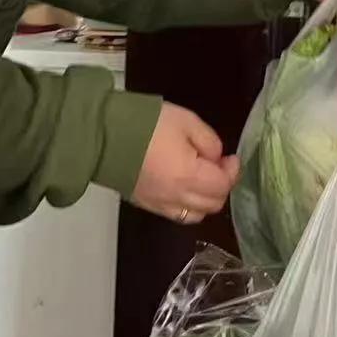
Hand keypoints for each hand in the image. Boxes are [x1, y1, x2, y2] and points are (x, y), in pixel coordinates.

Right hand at [131, 103, 239, 224]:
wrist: (104, 135)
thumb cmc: (148, 124)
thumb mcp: (187, 121)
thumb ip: (209, 141)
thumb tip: (216, 158)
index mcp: (189, 177)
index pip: (222, 186)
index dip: (232, 172)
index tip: (230, 157)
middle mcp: (177, 198)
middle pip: (213, 205)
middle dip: (222, 186)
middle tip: (218, 166)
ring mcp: (160, 205)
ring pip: (196, 216)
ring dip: (206, 199)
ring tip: (202, 177)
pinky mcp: (146, 205)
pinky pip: (177, 215)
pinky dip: (188, 205)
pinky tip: (184, 186)